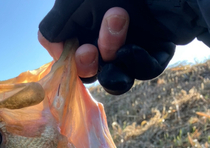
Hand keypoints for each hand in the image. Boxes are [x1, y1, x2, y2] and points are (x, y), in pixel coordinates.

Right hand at [39, 0, 175, 94]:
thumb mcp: (72, 2)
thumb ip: (52, 29)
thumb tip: (55, 55)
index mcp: (85, 26)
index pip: (71, 59)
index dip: (71, 62)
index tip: (74, 49)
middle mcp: (107, 38)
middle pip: (92, 72)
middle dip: (89, 63)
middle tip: (90, 49)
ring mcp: (132, 46)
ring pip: (116, 76)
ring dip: (113, 54)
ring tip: (120, 17)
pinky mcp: (157, 51)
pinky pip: (146, 71)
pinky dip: (139, 60)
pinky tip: (138, 44)